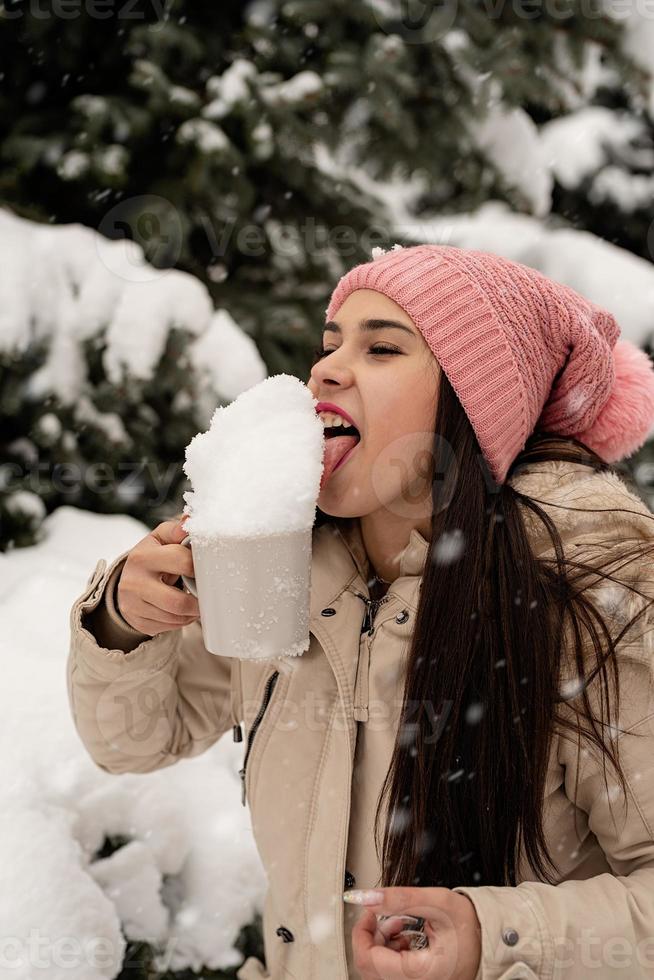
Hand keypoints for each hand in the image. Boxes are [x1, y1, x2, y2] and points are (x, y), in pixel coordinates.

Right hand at [117, 514, 199, 635]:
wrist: (127, 580)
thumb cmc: (152, 557)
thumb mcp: (160, 539)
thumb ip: (176, 530)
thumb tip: (189, 520)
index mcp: (142, 557)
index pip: (182, 562)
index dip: (200, 567)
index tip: (209, 568)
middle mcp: (134, 583)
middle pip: (178, 602)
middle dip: (199, 600)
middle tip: (210, 593)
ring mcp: (134, 606)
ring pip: (176, 618)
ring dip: (193, 612)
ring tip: (198, 600)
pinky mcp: (139, 622)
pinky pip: (170, 627)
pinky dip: (183, 620)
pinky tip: (184, 609)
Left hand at [347, 886, 481, 979]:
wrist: (490, 945)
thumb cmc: (472, 928)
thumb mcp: (439, 903)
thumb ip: (402, 899)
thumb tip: (369, 897)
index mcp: (420, 974)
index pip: (369, 960)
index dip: (362, 932)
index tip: (368, 911)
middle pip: (370, 967)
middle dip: (372, 936)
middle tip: (383, 915)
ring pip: (378, 970)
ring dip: (381, 943)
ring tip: (399, 923)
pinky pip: (390, 973)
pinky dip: (390, 951)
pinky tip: (404, 935)